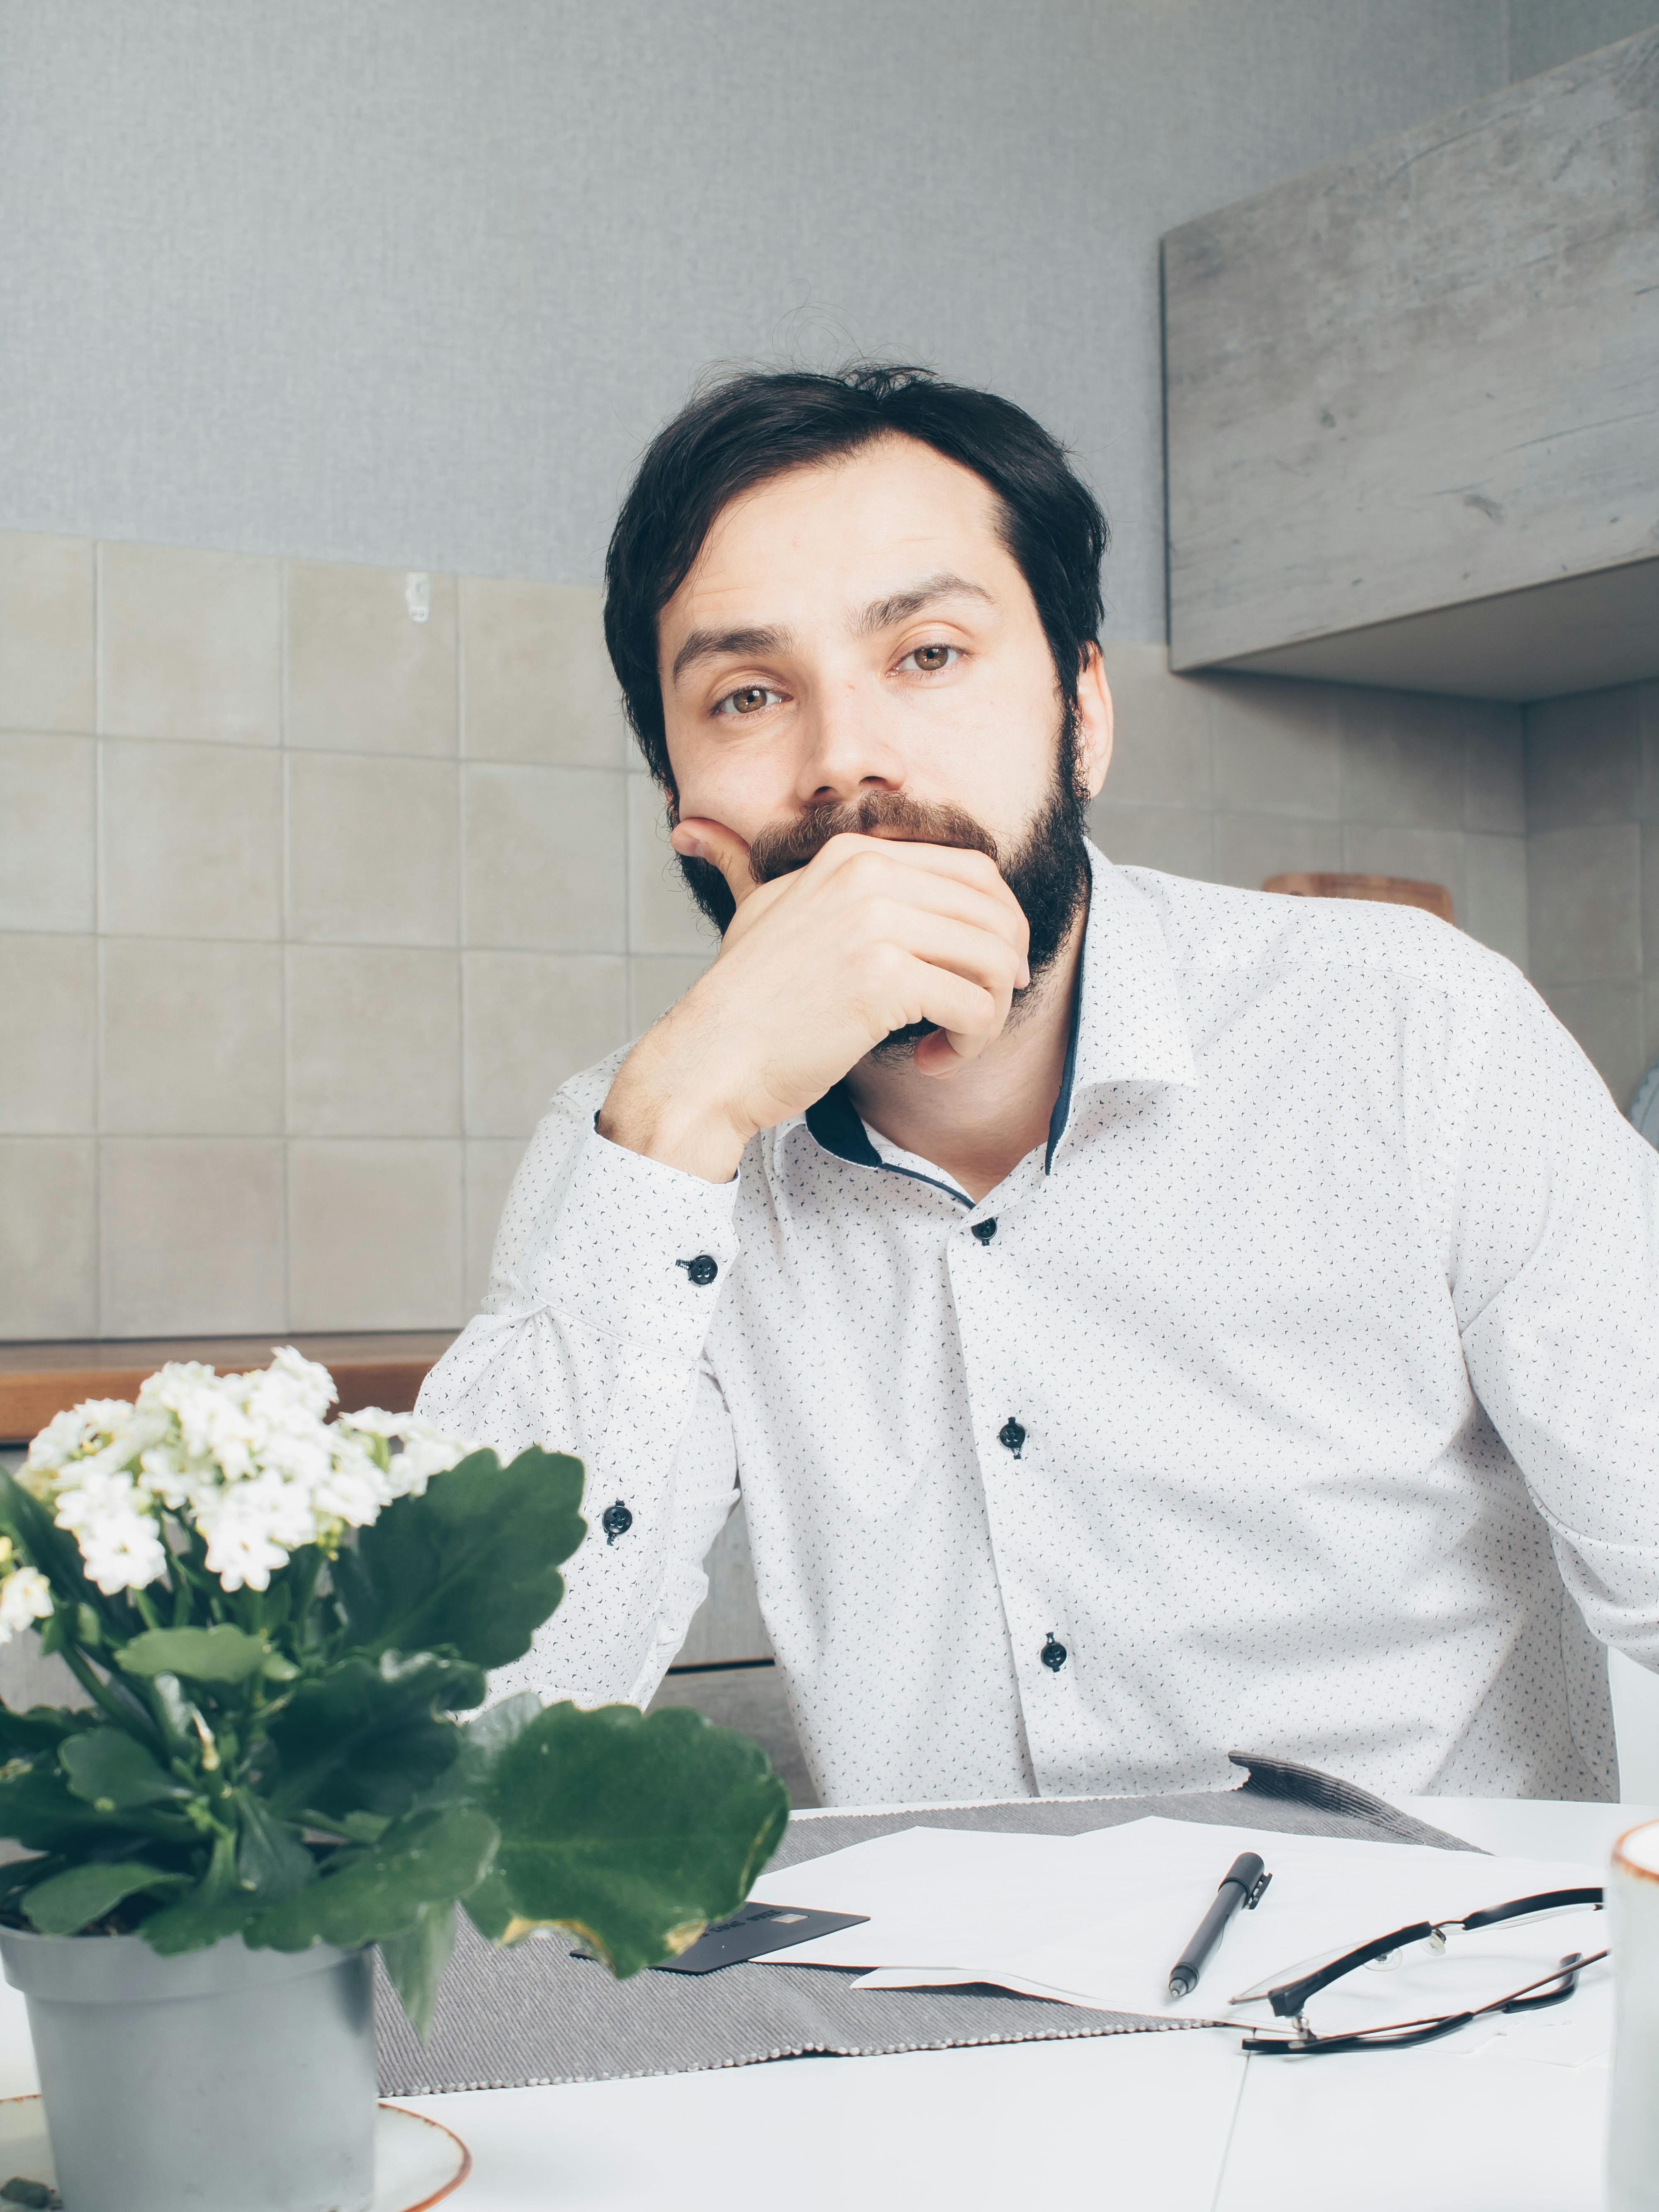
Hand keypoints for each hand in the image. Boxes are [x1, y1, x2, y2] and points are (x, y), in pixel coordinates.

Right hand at [597, 820, 1029, 1181]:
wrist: (711, 1057)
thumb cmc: (744, 998)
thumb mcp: (753, 909)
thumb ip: (748, 864)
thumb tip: (693, 829)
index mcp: (853, 852)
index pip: (975, 870)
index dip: (1001, 922)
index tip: (992, 969)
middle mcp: (868, 874)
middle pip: (995, 912)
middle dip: (1006, 970)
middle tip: (984, 1012)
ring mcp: (877, 923)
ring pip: (994, 962)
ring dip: (989, 1014)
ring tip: (953, 1041)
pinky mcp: (885, 979)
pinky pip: (974, 1009)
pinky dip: (968, 1044)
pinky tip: (931, 1059)